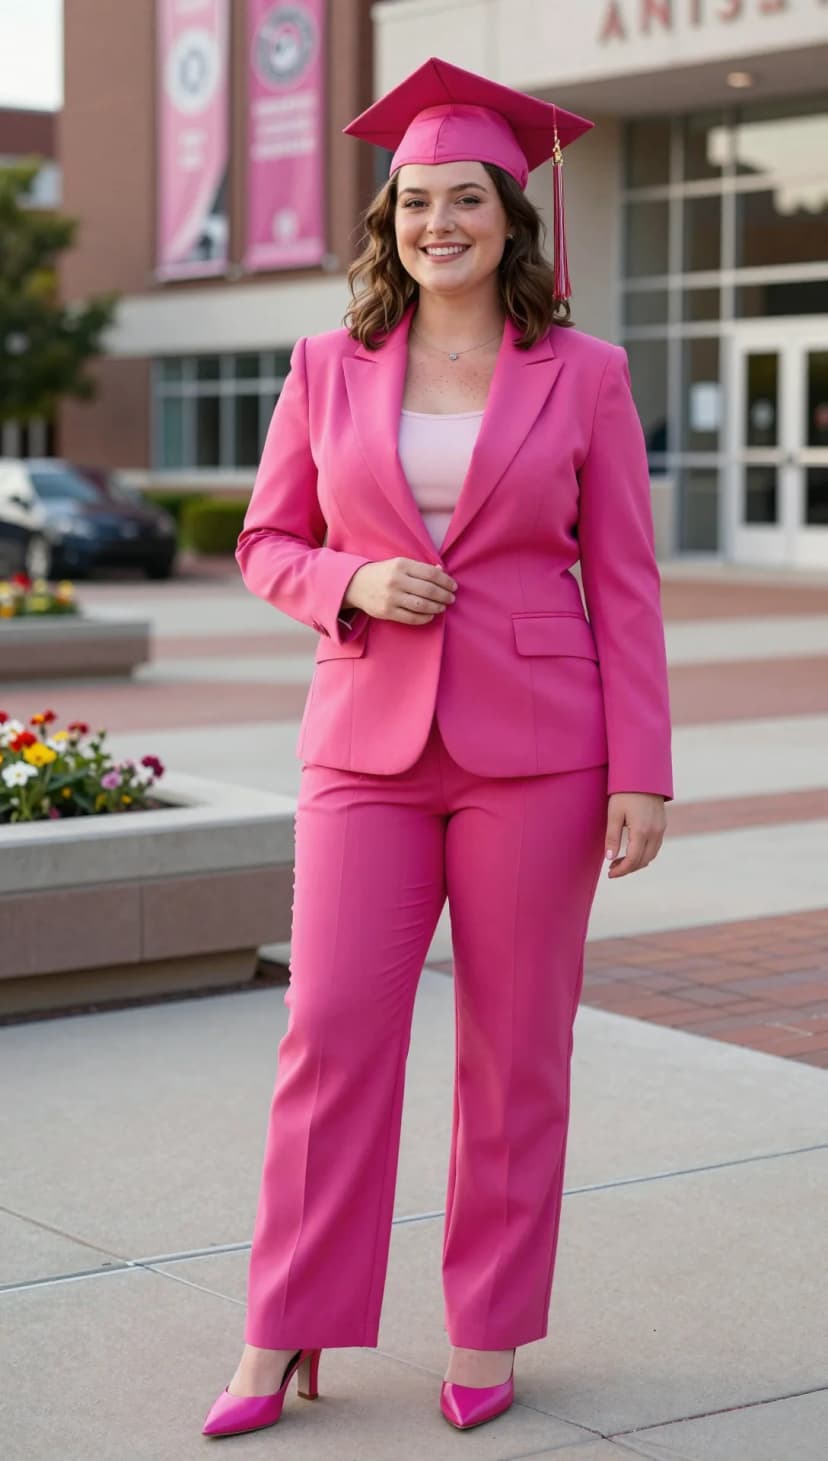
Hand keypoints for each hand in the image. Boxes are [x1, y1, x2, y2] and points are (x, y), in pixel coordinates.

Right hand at [342, 558, 456, 624]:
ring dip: (436, 607)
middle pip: (428, 590)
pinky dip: (424, 618)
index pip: (431, 574)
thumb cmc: (382, 573)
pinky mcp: (386, 612)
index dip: (446, 581)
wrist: (355, 584)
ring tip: (442, 607)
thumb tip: (442, 573)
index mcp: (401, 565)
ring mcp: (391, 597)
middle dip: (444, 595)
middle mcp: (396, 580)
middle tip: (451, 598)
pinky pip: (411, 617)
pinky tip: (430, 615)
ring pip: (421, 605)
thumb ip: (420, 568)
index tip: (453, 586)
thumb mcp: (399, 564)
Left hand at [604, 793, 665, 877]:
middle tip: (612, 869)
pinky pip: (655, 846)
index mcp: (641, 831)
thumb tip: (609, 858)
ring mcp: (661, 828)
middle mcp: (655, 832)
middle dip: (628, 868)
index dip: (621, 871)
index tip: (610, 874)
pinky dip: (644, 853)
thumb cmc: (624, 793)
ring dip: (637, 862)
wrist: (643, 775)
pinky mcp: (662, 824)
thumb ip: (612, 837)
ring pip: (651, 855)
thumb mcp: (613, 814)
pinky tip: (632, 850)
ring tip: (620, 861)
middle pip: (644, 861)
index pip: (633, 860)